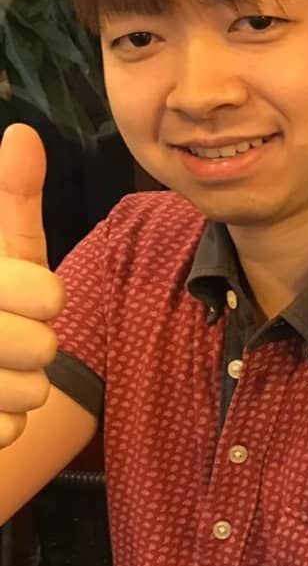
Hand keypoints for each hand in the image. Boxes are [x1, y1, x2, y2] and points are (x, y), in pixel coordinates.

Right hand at [0, 123, 63, 447]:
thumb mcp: (0, 248)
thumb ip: (11, 200)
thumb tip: (24, 134)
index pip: (46, 295)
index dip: (42, 298)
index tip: (28, 295)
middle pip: (42, 347)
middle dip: (35, 344)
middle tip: (11, 334)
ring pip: (29, 393)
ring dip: (20, 387)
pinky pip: (8, 430)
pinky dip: (4, 423)